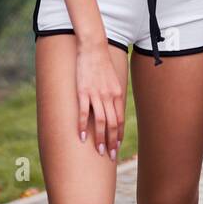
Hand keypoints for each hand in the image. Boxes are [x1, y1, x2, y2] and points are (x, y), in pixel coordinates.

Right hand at [77, 41, 125, 161]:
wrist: (93, 47)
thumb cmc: (102, 64)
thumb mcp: (113, 80)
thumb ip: (113, 95)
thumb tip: (113, 109)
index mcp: (117, 94)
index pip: (120, 119)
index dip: (118, 135)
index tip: (116, 146)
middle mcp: (108, 96)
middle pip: (112, 124)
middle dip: (112, 142)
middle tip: (110, 156)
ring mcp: (96, 94)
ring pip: (100, 122)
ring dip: (100, 138)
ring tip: (99, 151)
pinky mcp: (83, 91)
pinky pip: (84, 113)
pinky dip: (83, 126)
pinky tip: (82, 137)